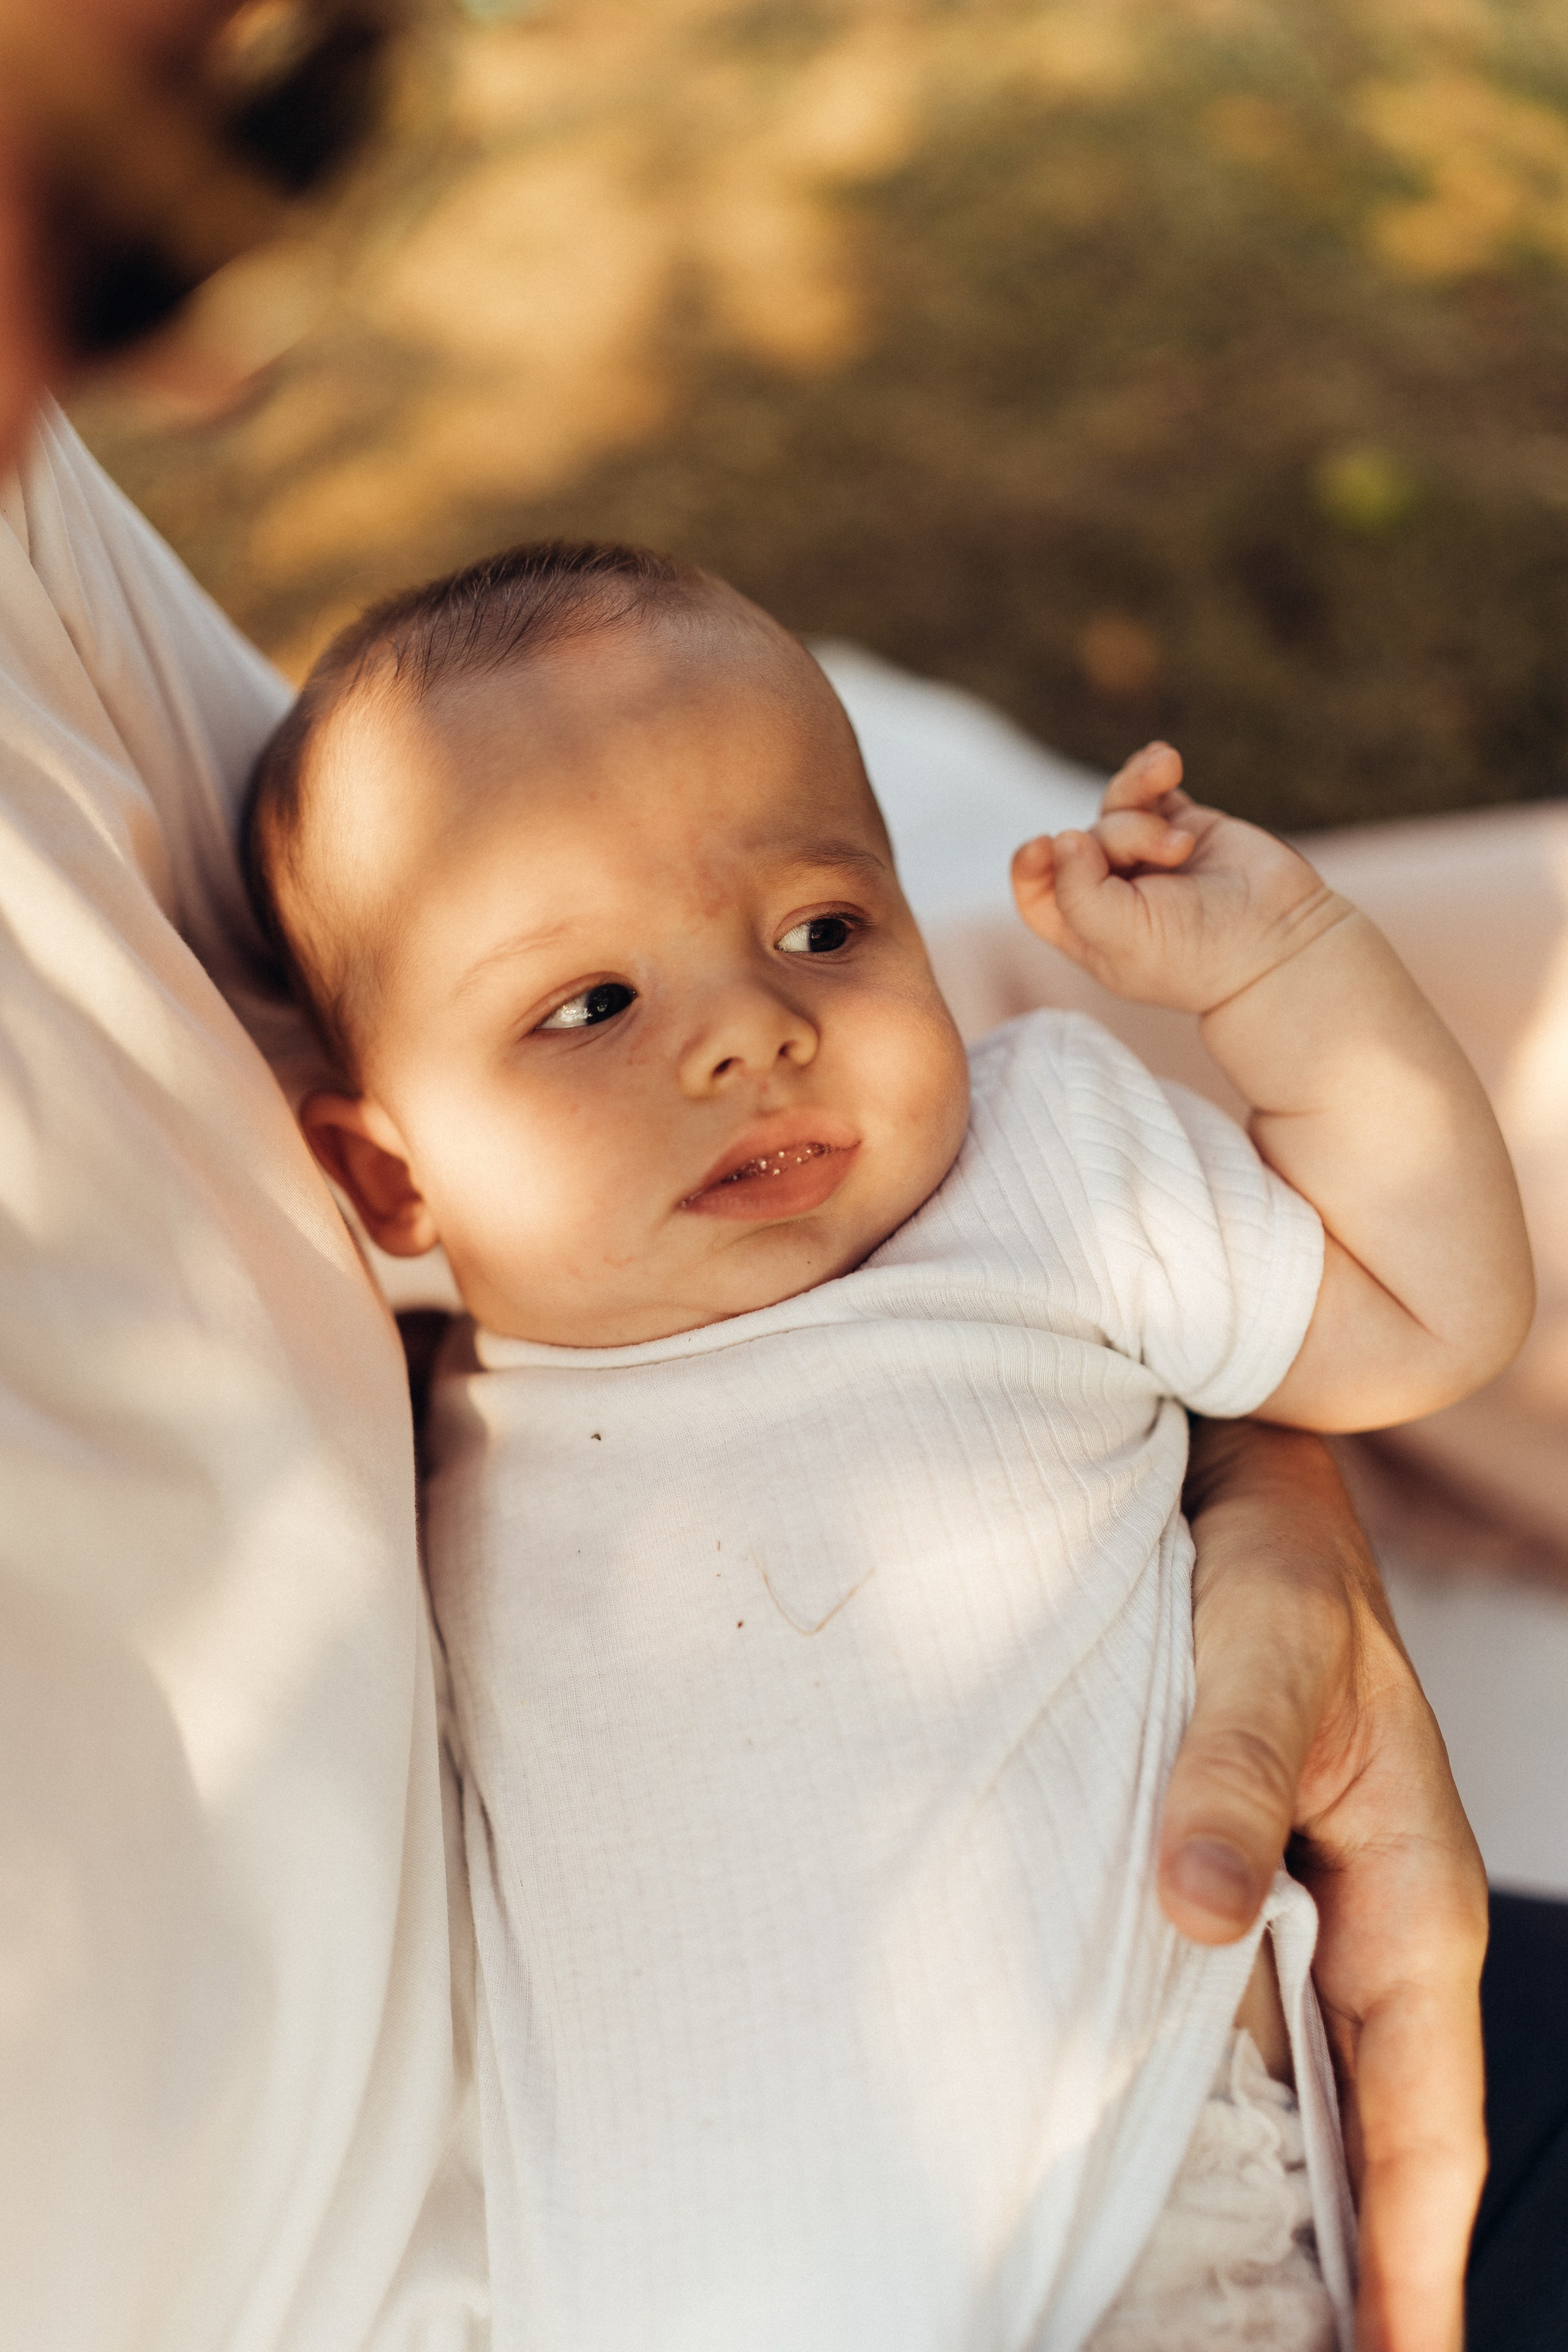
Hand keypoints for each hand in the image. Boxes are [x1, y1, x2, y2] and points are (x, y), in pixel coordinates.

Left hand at [1010, 740, 1343, 1013]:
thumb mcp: (1124, 938)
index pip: (1038, 892)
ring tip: (1185, 834)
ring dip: (1142, 803)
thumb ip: (1078, 893)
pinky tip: (1166, 760)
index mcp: (1088, 931)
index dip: (1031, 865)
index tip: (1042, 844)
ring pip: (1117, 808)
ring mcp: (1149, 857)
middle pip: (1082, 842)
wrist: (1283, 941)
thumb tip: (1058, 836)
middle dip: (1121, 838)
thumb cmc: (1199, 956)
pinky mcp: (1184, 826)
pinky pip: (1151, 788)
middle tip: (1172, 854)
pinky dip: (1152, 770)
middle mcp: (1113, 893)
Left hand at [1167, 1417, 1487, 2351]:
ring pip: (1330, 2091)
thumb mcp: (1261, 1660)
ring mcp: (1324, 1911)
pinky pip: (1271, 2030)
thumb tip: (1201, 1918)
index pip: (1428, 2116)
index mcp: (1411, 1895)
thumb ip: (1232, 1783)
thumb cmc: (1268, 1566)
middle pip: (1391, 2134)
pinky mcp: (1263, 1886)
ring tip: (1261, 2317)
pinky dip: (1257, 2112)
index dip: (1419, 2257)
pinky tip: (1192, 2165)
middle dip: (1376, 2267)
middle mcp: (1377, 1923)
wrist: (1245, 1491)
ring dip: (1312, 2202)